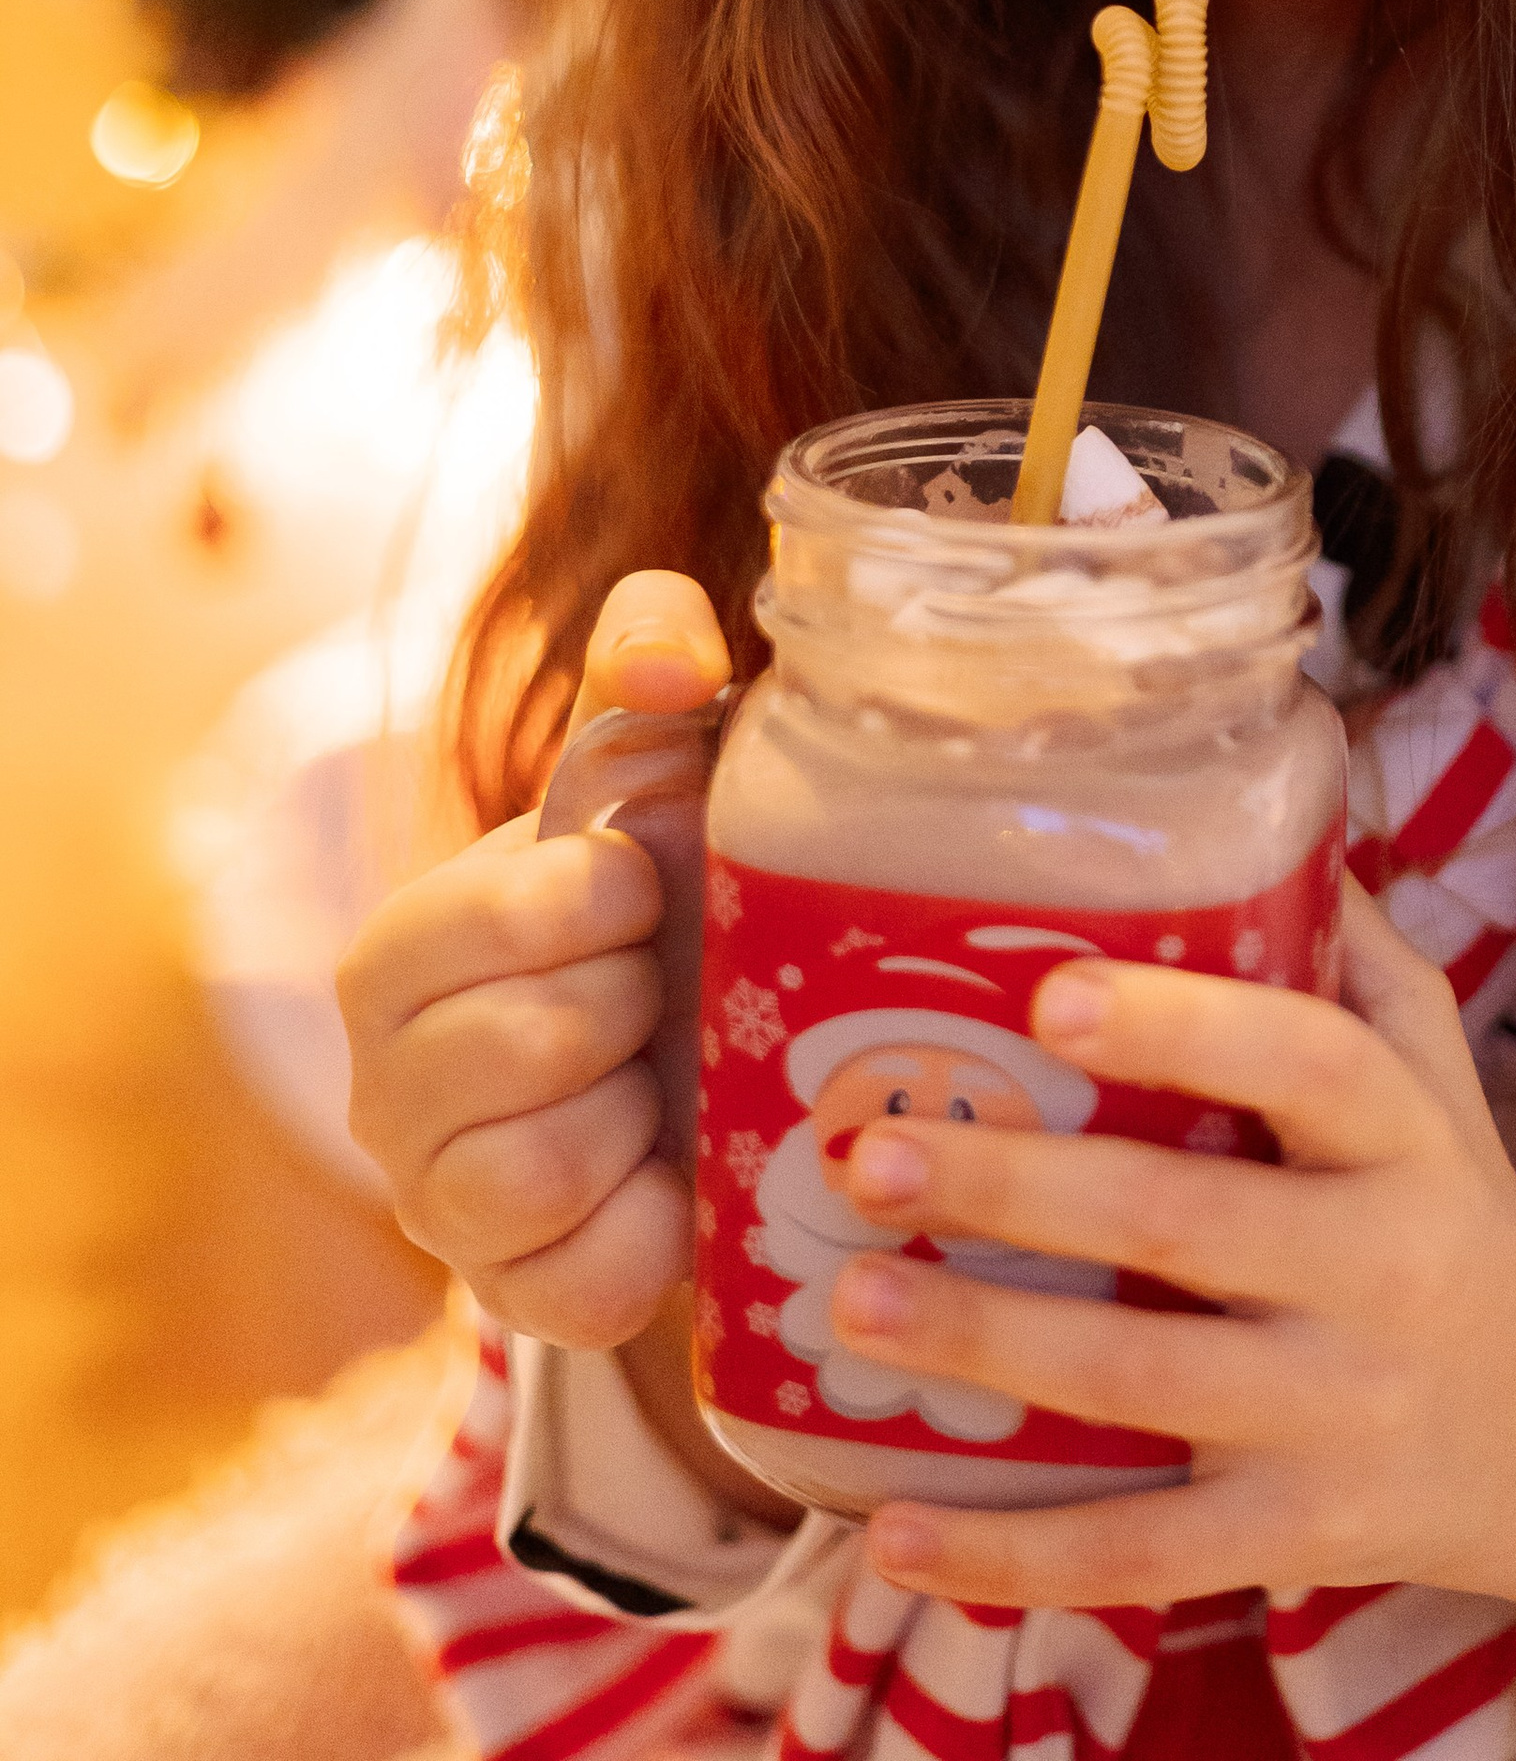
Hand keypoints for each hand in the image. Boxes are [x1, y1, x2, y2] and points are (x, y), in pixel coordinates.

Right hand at [337, 571, 731, 1348]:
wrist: (688, 1063)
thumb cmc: (659, 900)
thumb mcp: (649, 768)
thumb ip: (646, 661)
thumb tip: (673, 660)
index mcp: (396, 952)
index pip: (489, 917)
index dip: (600, 898)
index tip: (642, 887)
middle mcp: (383, 1087)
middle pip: (534, 1045)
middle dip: (631, 1005)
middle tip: (656, 989)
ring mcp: (436, 1205)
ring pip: (548, 1167)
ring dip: (640, 1111)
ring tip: (659, 1075)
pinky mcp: (512, 1300)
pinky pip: (590, 1278)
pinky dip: (657, 1223)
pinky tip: (672, 1170)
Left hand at [827, 888, 1515, 1747]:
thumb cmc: (1453, 1204)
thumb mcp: (1433, 1067)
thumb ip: (1346, 947)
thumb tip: (1242, 798)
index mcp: (1402, 1137)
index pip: (1305, 1060)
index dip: (1181, 1024)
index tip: (1048, 994)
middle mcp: (1378, 1272)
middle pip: (1185, 1223)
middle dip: (1015, 1194)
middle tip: (871, 1157)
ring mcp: (1337, 1416)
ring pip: (1142, 1386)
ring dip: (981, 1352)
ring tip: (847, 1304)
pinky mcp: (1299, 1539)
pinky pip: (1142, 1554)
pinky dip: (1009, 1559)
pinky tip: (886, 1531)